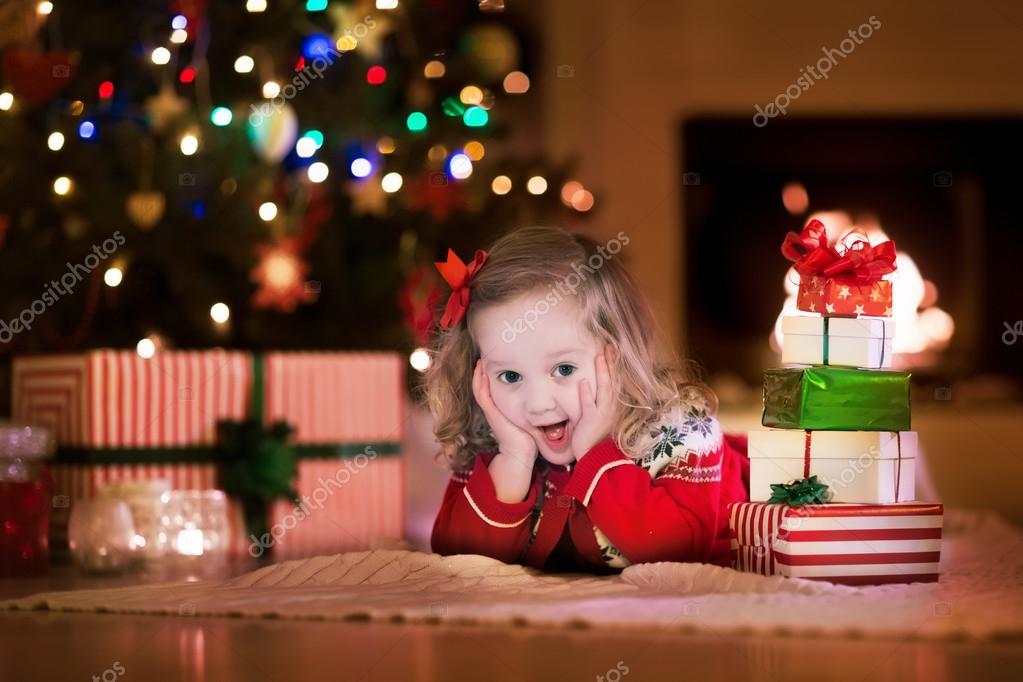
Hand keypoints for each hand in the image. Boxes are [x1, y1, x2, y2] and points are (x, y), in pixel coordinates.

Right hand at [472, 359, 536, 466]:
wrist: (521, 453)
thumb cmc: (528, 437)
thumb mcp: (528, 417)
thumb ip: (532, 408)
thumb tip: (546, 398)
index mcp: (500, 409)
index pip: (491, 388)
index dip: (489, 375)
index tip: (493, 361)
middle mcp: (493, 409)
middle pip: (482, 386)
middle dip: (482, 371)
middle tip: (483, 356)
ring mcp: (491, 411)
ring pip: (479, 389)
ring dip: (478, 374)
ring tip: (480, 361)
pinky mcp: (491, 413)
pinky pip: (482, 395)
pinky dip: (480, 384)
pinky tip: (481, 373)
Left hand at [571, 345, 616, 459]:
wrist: (594, 457)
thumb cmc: (593, 436)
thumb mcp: (597, 416)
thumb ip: (596, 401)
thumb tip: (587, 383)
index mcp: (614, 406)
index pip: (615, 382)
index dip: (613, 366)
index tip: (610, 351)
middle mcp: (612, 408)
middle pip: (613, 381)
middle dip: (611, 363)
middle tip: (609, 346)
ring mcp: (604, 414)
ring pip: (604, 390)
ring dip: (602, 373)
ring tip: (599, 357)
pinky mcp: (592, 421)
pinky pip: (589, 405)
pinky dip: (586, 394)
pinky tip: (582, 382)